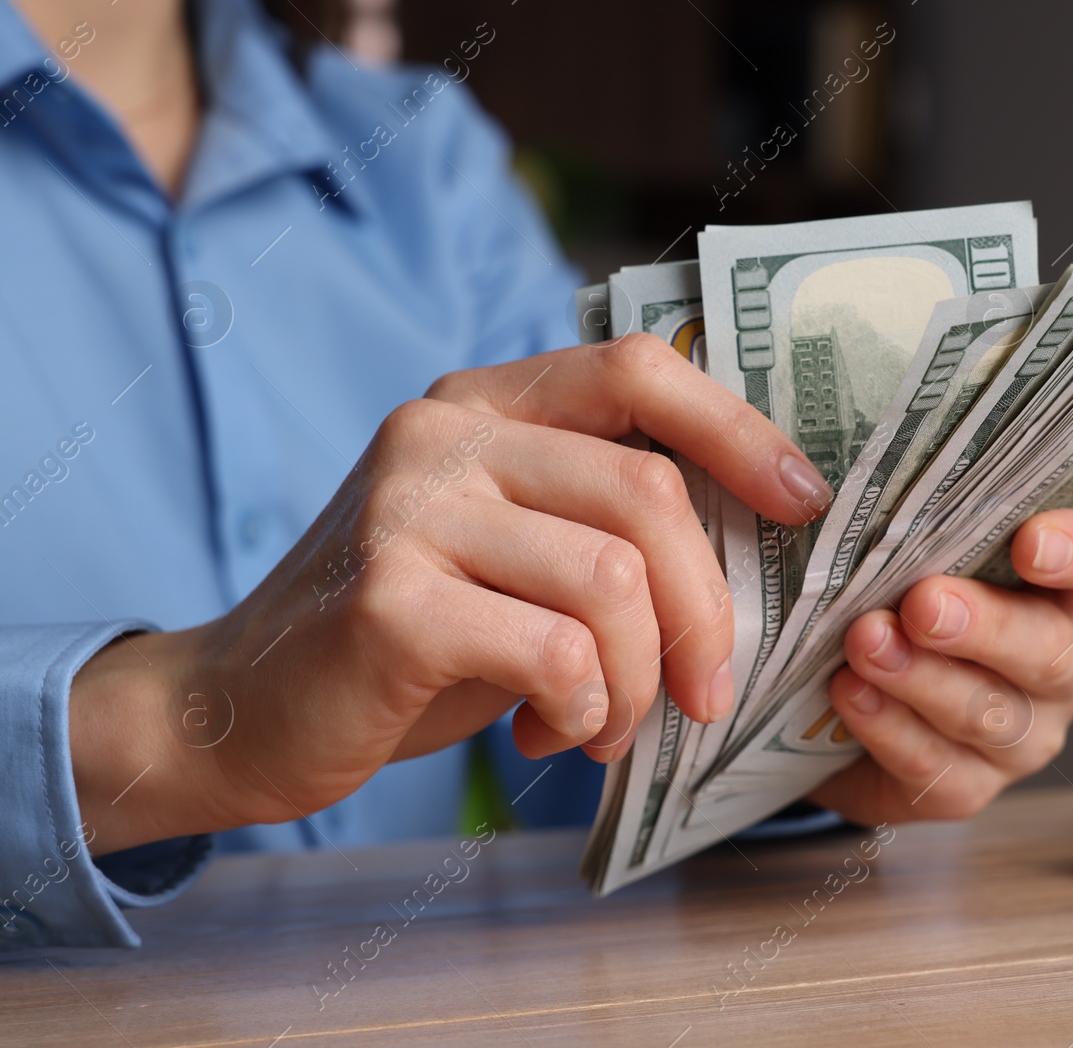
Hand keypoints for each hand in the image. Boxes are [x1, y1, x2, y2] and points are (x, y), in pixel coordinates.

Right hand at [70, 334, 832, 854]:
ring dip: (642, 678)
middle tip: (709, 693)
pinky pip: (556, 650)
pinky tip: (552, 735)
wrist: (239, 707)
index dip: (740, 430)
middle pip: (647, 492)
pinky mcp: (392, 599)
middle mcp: (445, 432)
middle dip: (706, 610)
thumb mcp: (511, 551)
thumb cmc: (411, 635)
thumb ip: (600, 522)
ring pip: (613, 580)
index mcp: (486, 402)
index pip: (639, 368)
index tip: (803, 503)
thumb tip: (758, 543)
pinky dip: (586, 709)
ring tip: (610, 725)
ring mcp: (410, 508)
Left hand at [808, 508, 1072, 822]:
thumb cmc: (896, 603)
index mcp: (1069, 590)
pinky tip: (852, 694)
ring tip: (866, 642)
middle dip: (984, 625)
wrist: (837, 707)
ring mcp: (1025, 736)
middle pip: (1051, 648)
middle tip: (925, 603)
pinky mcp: (971, 788)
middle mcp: (1064, 666)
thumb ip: (923, 528)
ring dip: (923, 675)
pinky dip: (891, 728)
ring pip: (991, 713)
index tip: (1031, 542)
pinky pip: (940, 768)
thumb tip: (881, 494)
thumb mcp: (917, 554)